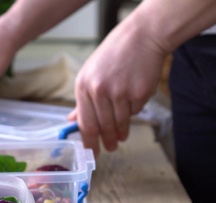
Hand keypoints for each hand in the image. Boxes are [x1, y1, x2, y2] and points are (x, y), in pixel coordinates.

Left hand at [69, 20, 167, 154]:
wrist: (141, 37)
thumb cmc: (114, 55)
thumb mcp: (91, 74)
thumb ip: (83, 100)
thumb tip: (73, 120)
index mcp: (83, 86)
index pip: (85, 123)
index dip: (89, 142)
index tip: (92, 153)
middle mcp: (99, 90)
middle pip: (103, 127)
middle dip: (107, 141)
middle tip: (110, 148)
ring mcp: (119, 92)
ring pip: (121, 122)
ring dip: (122, 131)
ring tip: (122, 135)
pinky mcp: (138, 93)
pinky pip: (135, 111)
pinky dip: (134, 110)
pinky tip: (134, 98)